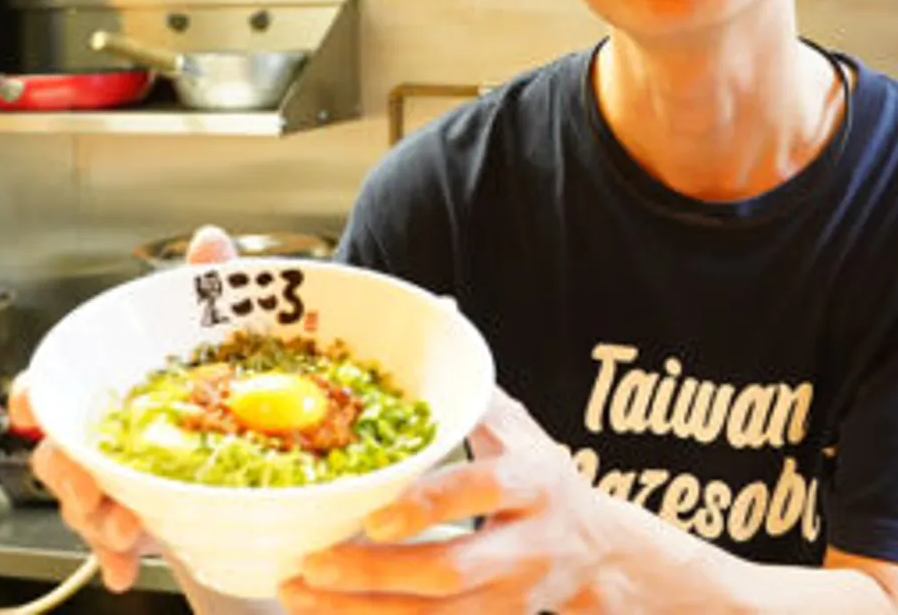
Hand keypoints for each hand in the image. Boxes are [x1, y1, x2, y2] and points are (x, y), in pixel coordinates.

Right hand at [11, 225, 240, 591]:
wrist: (275, 458)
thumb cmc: (241, 385)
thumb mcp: (236, 328)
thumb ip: (214, 284)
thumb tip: (210, 239)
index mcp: (119, 384)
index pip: (56, 384)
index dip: (35, 394)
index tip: (33, 404)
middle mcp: (108, 433)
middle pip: (60, 453)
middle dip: (70, 475)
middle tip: (99, 490)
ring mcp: (119, 481)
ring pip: (81, 502)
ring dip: (95, 520)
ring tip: (127, 529)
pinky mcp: (139, 519)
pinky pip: (111, 544)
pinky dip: (116, 558)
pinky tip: (128, 569)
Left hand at [280, 388, 617, 614]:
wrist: (597, 553)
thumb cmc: (540, 479)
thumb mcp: (519, 430)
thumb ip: (474, 389)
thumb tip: (440, 312)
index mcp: (535, 481)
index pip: (483, 491)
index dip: (430, 507)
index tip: (376, 515)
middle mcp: (528, 544)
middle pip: (452, 570)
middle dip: (377, 573)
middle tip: (311, 562)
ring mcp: (512, 596)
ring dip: (362, 612)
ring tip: (299, 593)